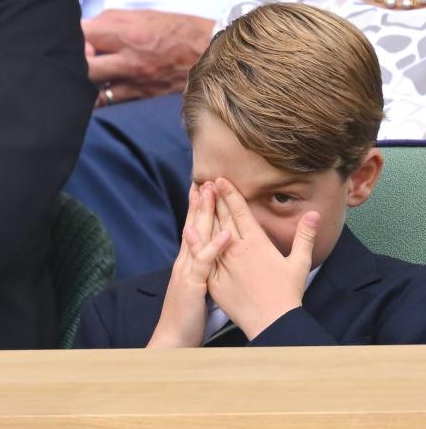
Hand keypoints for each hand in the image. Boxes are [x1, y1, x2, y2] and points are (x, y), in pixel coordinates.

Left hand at [83, 9, 213, 106]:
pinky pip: (109, 102)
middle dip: (73, 62)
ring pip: (92, 89)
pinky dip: (98, 97)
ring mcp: (134, 81)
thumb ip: (110, 22)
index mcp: (128, 32)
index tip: (75, 37)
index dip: (73, 37)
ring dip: (84, 82)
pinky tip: (95, 91)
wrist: (210, 51)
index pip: (83, 34)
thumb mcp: (142, 16)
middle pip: (83, 66)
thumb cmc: (175, 29)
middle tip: (77, 59)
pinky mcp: (140, 96)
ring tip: (84, 75)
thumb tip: (84, 29)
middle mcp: (129, 59)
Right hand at [147, 182, 230, 348]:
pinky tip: (225, 233)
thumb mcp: (196, 290)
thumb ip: (202, 274)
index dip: (198, 210)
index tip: (203, 190)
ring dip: (204, 214)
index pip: (193, 230)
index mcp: (188, 263)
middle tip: (205, 180)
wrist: (172, 338)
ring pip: (196, 236)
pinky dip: (215, 245)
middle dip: (199, 203)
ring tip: (212, 194)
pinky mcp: (193, 283)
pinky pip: (205, 261)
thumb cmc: (187, 318)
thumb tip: (212, 263)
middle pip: (193, 226)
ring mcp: (188, 271)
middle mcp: (185, 262)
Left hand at [198, 178, 318, 340]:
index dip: (230, 195)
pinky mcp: (214, 279)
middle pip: (223, 219)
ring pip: (210, 234)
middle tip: (205, 182)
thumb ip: (305, 236)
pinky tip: (188, 229)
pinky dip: (195, 242)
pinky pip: (203, 258)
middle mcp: (238, 250)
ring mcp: (224, 264)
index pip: (240, 213)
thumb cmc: (288, 294)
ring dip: (203, 214)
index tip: (220, 179)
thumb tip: (313, 214)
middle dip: (214, 199)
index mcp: (258, 244)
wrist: (272, 322)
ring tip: (196, 198)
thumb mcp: (300, 263)